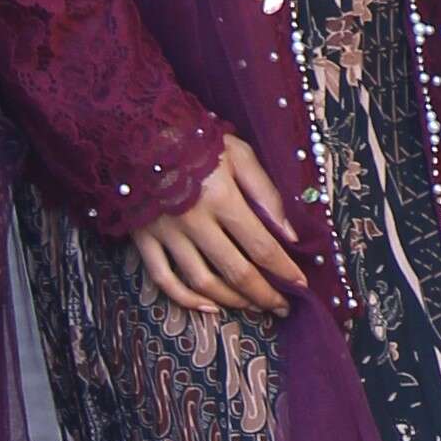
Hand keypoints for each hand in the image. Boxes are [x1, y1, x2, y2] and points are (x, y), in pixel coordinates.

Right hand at [130, 131, 304, 319]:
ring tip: (253, 306)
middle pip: (235, 271)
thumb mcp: (240, 155)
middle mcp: (194, 221)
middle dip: (264, 294)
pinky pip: (163, 280)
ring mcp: (167, 234)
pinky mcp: (143, 240)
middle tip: (282, 307)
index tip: (301, 285)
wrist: (139, 132)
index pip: (261, 245)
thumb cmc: (198, 142)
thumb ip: (267, 193)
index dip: (284, 270)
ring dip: (232, 301)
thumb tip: (290, 235)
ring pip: (202, 282)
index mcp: (222, 198)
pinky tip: (209, 307)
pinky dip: (186, 299)